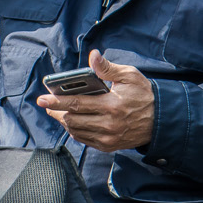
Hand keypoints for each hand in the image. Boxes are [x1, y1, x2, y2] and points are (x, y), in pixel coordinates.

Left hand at [35, 49, 155, 151]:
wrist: (161, 120)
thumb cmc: (144, 95)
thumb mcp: (129, 76)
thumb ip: (107, 68)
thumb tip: (93, 56)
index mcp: (112, 105)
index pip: (77, 104)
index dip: (56, 101)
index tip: (41, 98)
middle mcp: (108, 125)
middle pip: (72, 120)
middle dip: (55, 111)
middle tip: (46, 104)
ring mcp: (108, 138)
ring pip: (76, 131)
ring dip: (63, 121)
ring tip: (57, 112)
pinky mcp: (109, 146)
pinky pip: (84, 140)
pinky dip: (74, 131)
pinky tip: (72, 121)